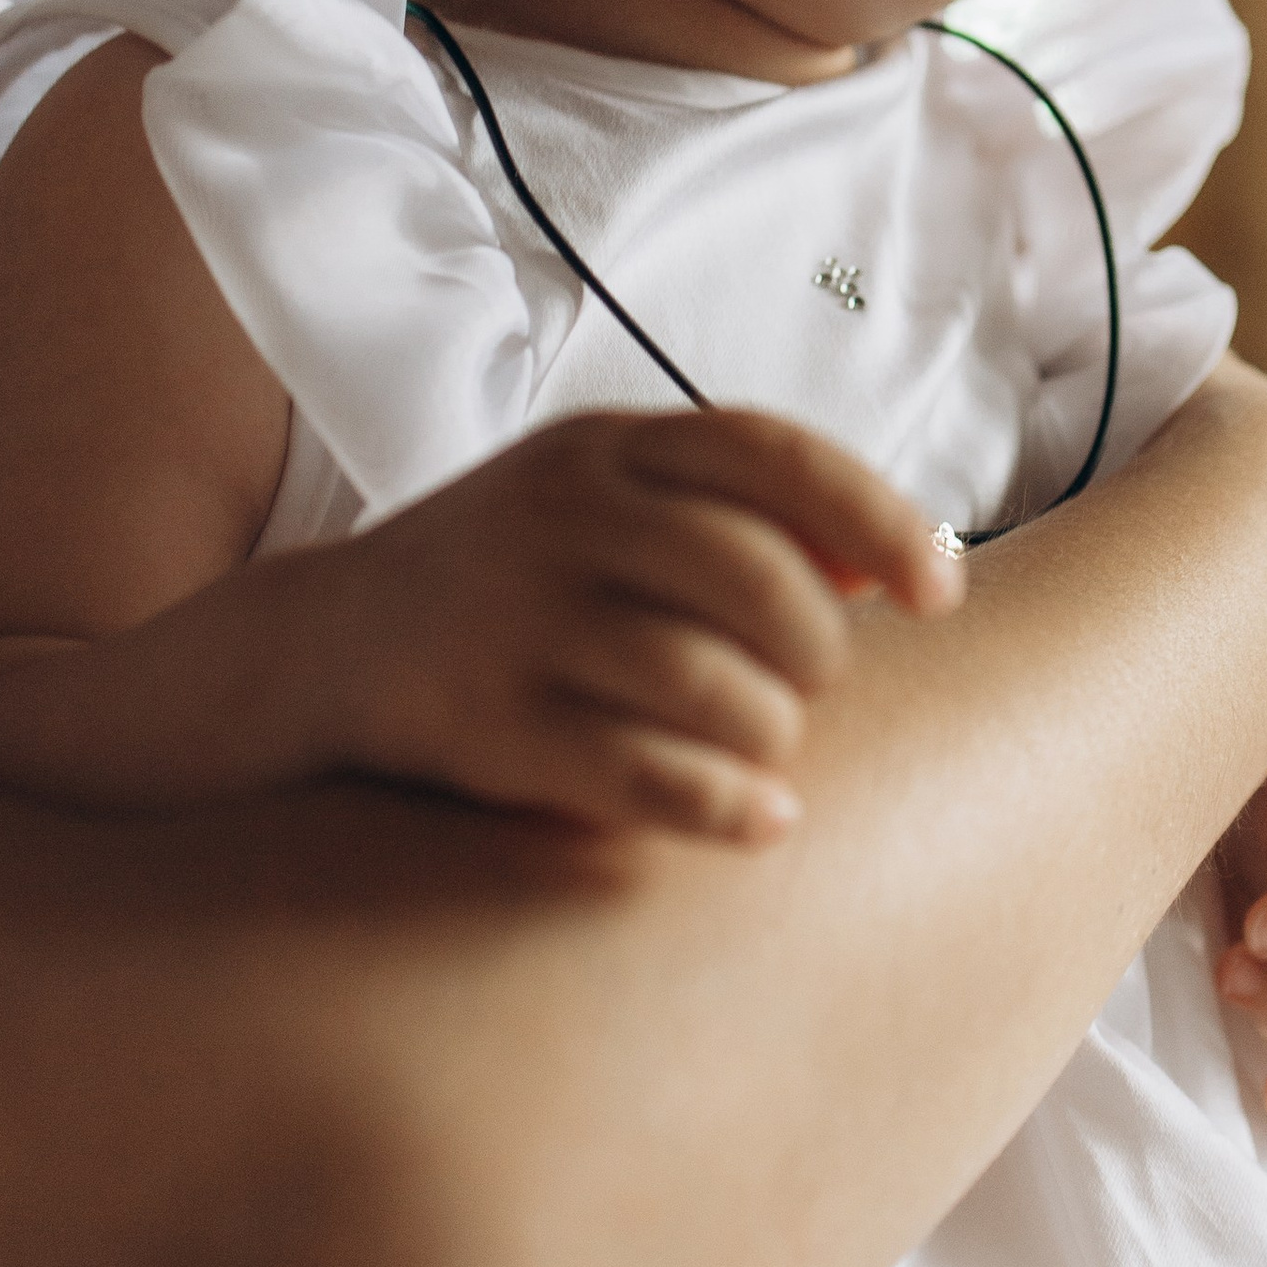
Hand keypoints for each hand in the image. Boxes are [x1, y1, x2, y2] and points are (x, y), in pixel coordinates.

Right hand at [312, 407, 962, 844]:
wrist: (325, 646)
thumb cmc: (521, 581)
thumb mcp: (615, 510)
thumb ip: (747, 519)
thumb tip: (891, 564)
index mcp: (606, 448)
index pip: (771, 453)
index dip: (878, 518)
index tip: (941, 594)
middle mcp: (557, 516)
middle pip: (753, 576)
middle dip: (817, 649)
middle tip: (812, 686)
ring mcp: (513, 619)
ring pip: (707, 683)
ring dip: (773, 732)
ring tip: (769, 749)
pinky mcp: (483, 724)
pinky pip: (640, 774)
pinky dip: (725, 804)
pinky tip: (763, 817)